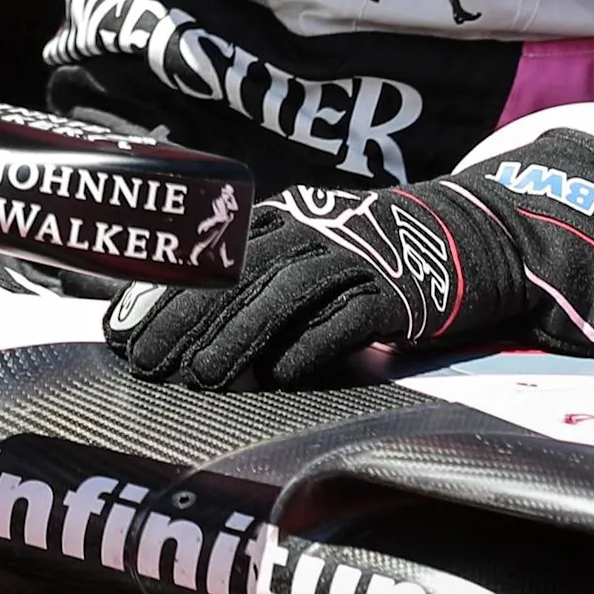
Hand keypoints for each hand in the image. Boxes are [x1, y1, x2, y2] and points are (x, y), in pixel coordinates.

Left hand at [106, 182, 521, 388]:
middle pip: (237, 272)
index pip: (209, 254)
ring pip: (284, 292)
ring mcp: (356, 256)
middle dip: (186, 318)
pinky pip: (348, 319)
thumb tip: (187, 332)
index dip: (162, 293)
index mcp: (284, 217)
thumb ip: (259, 281)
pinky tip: (281, 376)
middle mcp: (313, 228)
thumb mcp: (311, 252)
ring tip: (199, 376)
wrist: (473, 237)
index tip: (120, 333)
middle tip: (145, 362)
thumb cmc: (374, 257)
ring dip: (238, 335)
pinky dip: (313, 345)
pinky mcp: (397, 291)